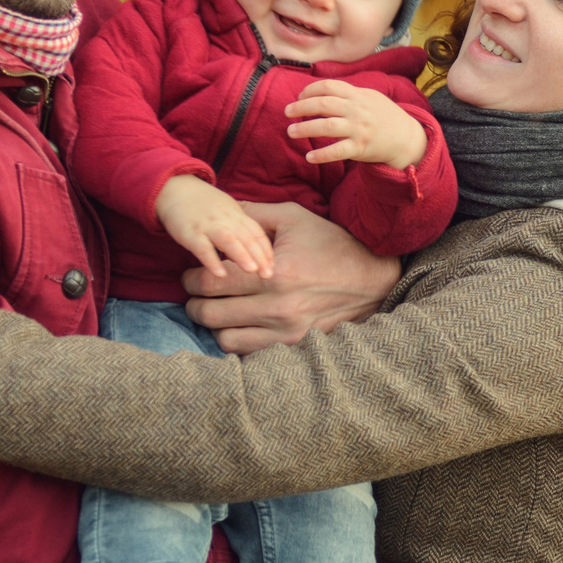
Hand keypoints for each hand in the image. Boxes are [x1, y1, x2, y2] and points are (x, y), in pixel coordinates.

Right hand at [154, 174, 275, 280]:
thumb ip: (240, 232)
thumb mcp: (227, 213)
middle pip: (247, 237)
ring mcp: (208, 225)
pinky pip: (202, 247)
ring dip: (241, 255)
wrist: (174, 189)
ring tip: (252, 271)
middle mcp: (225, 219)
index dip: (267, 250)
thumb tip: (254, 256)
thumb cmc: (203, 206)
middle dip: (260, 256)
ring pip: (228, 239)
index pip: (257, 233)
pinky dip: (211, 261)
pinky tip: (220, 275)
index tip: (274, 267)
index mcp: (236, 215)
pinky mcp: (190, 232)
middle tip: (270, 275)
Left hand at [182, 199, 399, 351]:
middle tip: (195, 295)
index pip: (211, 281)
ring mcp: (286, 331)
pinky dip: (236, 341)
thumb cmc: (332, 244)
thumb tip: (220, 209)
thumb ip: (253, 214)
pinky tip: (238, 326)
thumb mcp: (295, 218)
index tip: (190, 274)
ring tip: (216, 311)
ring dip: (213, 326)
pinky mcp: (294, 346)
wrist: (373, 281)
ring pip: (224, 339)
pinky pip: (248, 353)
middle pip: (210, 313)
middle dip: (193, 303)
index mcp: (275, 271)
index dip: (190, 278)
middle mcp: (278, 306)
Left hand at [286, 80, 428, 168]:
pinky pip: (338, 151)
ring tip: (291, 131)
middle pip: (324, 105)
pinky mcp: (361, 148)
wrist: (406, 137)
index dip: (310, 90)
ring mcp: (359, 129)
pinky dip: (322, 154)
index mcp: (358, 95)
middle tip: (287, 112)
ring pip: (327, 127)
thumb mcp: (369, 97)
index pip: (329, 86)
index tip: (299, 96)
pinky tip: (309, 156)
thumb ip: (348, 93)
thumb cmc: (384, 116)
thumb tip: (321, 91)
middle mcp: (357, 110)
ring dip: (305, 128)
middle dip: (302, 107)